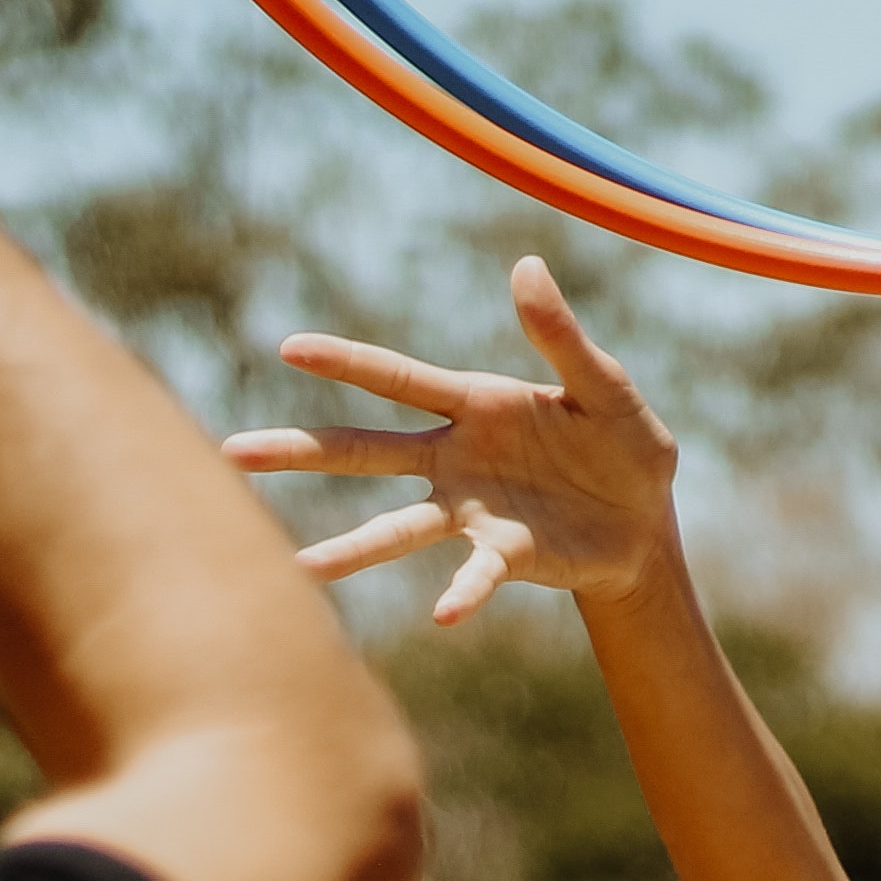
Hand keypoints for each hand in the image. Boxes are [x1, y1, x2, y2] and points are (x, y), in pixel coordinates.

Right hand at [226, 259, 685, 622]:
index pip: (398, 379)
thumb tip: (526, 267)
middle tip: (232, 454)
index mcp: (475, 405)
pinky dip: (461, 592)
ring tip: (302, 566)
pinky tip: (442, 614)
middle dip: (302, 451)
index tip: (288, 346)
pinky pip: (474, 575)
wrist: (648, 521)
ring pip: (398, 527)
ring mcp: (472, 513)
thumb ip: (562, 337)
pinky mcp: (504, 557)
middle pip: (366, 451)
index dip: (346, 362)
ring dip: (352, 547)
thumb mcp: (605, 385)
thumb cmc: (624, 444)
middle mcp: (456, 460)